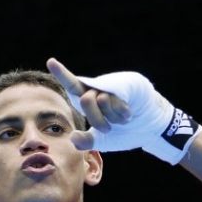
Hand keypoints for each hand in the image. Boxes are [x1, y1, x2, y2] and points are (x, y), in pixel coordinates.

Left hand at [47, 57, 199, 163]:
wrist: (151, 130)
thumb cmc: (124, 133)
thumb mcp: (102, 141)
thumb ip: (86, 141)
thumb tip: (73, 137)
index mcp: (89, 100)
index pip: (72, 85)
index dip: (61, 73)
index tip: (50, 61)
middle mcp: (98, 89)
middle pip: (86, 100)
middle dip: (97, 119)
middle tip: (110, 127)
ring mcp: (112, 85)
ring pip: (101, 100)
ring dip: (113, 116)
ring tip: (124, 117)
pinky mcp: (126, 84)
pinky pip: (116, 98)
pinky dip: (121, 111)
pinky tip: (129, 113)